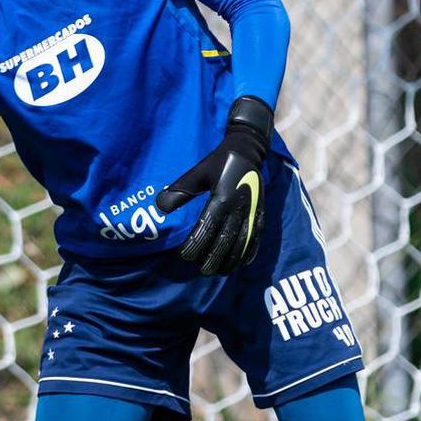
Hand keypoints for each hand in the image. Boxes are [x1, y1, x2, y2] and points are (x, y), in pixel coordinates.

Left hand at [155, 96, 272, 275]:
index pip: (207, 227)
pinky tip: (242, 263)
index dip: (196, 243)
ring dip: (232, 259)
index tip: (185, 255)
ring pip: (243, 242)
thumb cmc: (218, 161)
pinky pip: (257, 236)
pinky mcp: (260, 212)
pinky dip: (250, 251)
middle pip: (226, 240)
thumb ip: (180, 190)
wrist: (247, 149)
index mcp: (221, 197)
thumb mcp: (197, 172)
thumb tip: (160, 207)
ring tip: (220, 271)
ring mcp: (252, 211)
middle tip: (203, 271)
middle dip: (214, 257)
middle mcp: (238, 207)